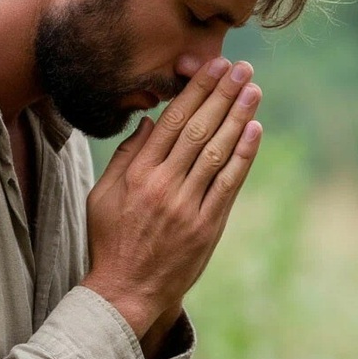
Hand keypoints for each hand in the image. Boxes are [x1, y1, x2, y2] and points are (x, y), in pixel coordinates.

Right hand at [83, 58, 262, 336]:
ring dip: (237, 117)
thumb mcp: (102, 195)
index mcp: (137, 174)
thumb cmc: (110, 240)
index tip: (212, 67)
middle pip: (197, 129)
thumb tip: (150, 122)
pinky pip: (228, 184)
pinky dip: (243, 156)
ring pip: (216, 152)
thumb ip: (125, 156)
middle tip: (240, 68)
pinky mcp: (206, 227)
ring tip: (252, 90)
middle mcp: (163, 185)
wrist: (124, 291)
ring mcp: (186, 206)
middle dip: (221, 94)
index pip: (171, 121)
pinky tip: (254, 130)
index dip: (195, 91)